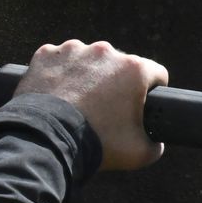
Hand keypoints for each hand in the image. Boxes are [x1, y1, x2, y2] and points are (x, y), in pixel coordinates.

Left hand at [14, 40, 169, 171]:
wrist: (45, 140)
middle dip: (115, 82)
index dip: (153, 89)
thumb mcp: (140, 152)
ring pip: (87, 60)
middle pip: (118, 65)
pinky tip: (56, 93)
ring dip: (86, 74)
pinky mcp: (45, 54)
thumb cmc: (96, 144)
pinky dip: (58, 73)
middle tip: (104, 106)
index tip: (142, 101)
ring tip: (77, 101)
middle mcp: (104, 52)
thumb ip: (156, 143)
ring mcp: (72, 50)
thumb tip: (155, 141)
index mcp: (134, 69)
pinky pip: (58, 61)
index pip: (156, 73)